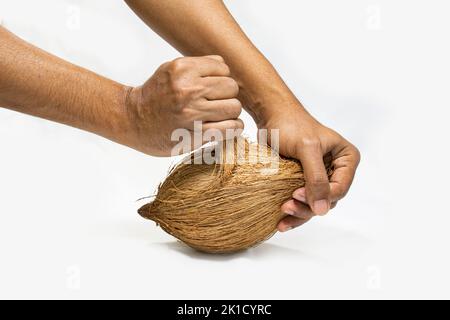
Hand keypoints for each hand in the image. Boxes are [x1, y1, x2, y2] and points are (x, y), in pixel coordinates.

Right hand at [123, 55, 242, 155]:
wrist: (132, 121)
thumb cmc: (155, 95)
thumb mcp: (170, 70)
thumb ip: (198, 66)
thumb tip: (226, 66)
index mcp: (182, 69)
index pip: (223, 68)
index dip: (221, 78)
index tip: (213, 87)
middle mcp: (188, 90)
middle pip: (231, 87)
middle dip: (227, 94)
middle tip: (218, 102)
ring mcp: (192, 113)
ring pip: (234, 107)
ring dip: (231, 112)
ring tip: (221, 115)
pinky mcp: (196, 134)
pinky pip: (230, 127)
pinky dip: (233, 127)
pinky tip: (225, 126)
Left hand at [258, 101, 359, 231]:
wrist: (271, 116)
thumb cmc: (292, 125)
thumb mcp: (307, 149)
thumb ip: (316, 178)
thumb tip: (322, 210)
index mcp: (346, 159)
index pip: (340, 188)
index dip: (321, 197)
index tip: (296, 194)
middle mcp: (337, 171)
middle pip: (327, 200)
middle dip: (307, 208)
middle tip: (286, 207)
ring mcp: (320, 178)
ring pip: (314, 205)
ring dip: (299, 213)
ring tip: (282, 216)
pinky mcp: (303, 182)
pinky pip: (302, 203)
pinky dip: (293, 212)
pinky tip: (281, 222)